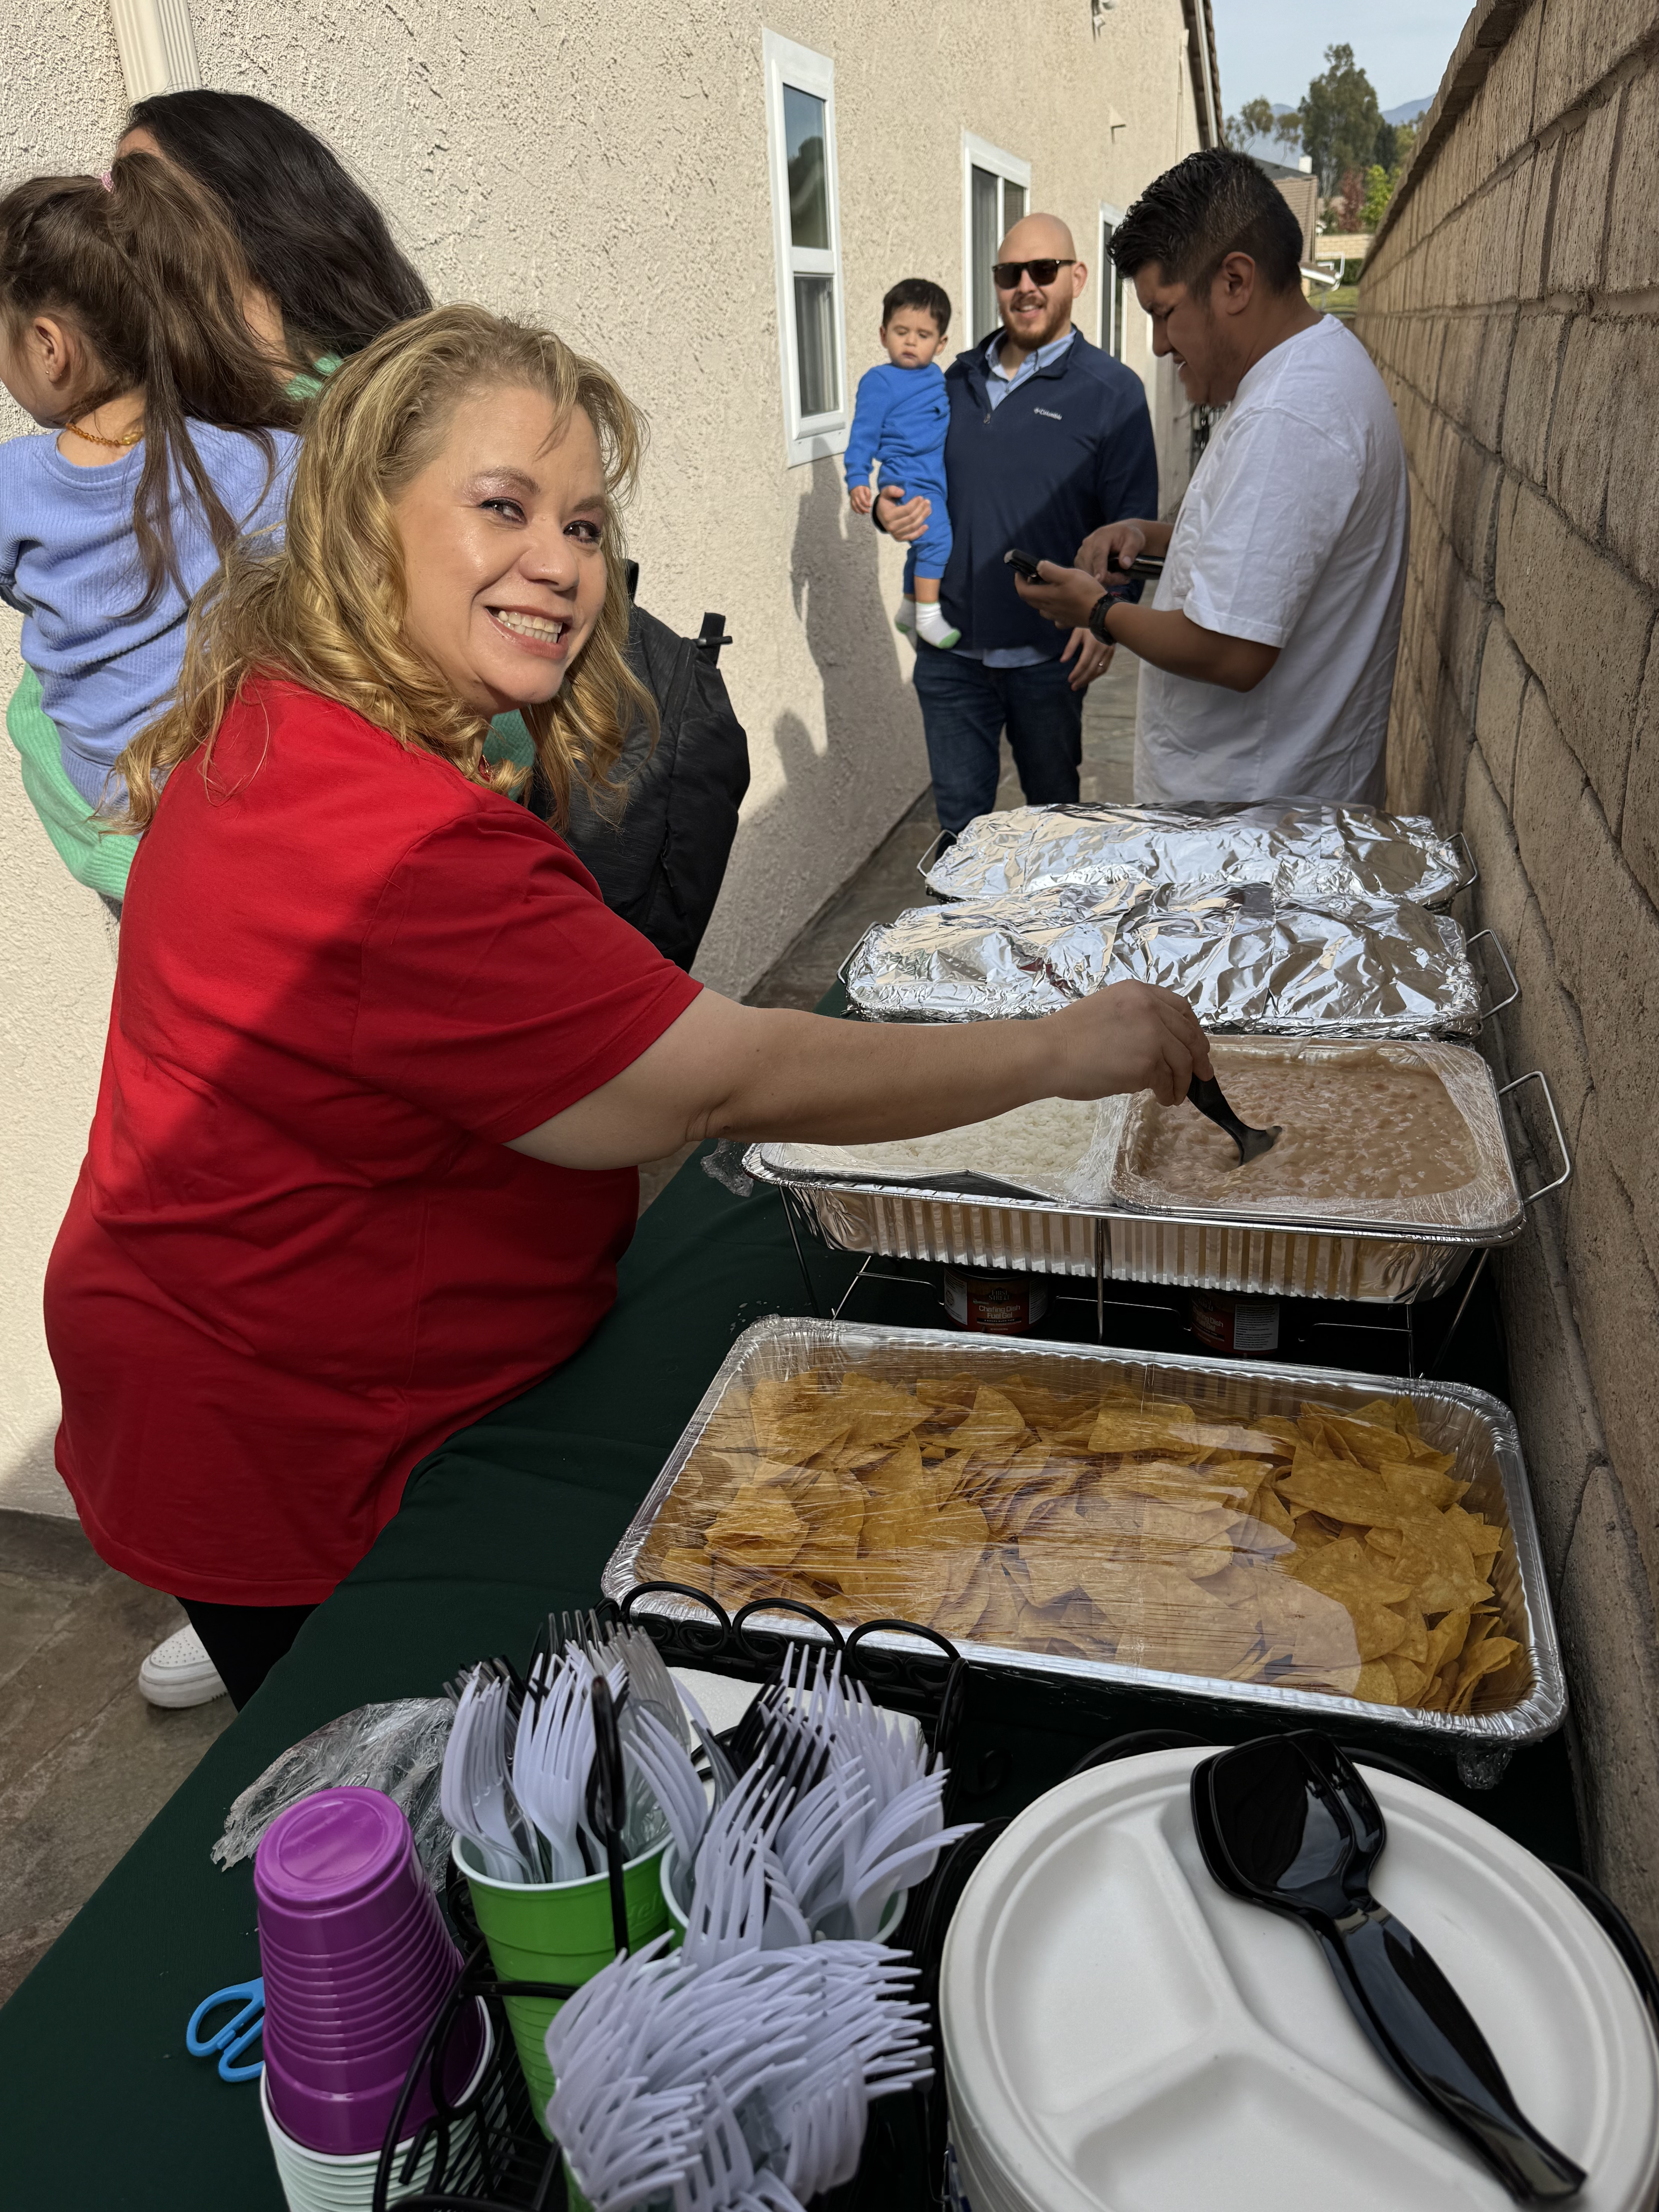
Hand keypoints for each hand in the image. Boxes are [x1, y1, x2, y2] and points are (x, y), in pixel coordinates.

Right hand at [849, 483, 873, 513]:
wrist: (855, 486)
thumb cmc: (862, 488)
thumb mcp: (866, 489)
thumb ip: (868, 495)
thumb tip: (869, 501)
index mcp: (859, 492)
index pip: (863, 500)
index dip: (867, 504)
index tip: (870, 506)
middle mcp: (855, 496)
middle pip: (859, 504)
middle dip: (864, 509)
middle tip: (868, 511)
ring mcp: (852, 499)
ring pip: (854, 506)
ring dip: (859, 511)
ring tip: (863, 513)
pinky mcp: (851, 501)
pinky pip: (852, 506)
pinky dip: (855, 510)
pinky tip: (858, 512)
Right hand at [875, 483, 930, 543]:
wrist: (881, 516)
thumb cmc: (885, 503)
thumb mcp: (885, 493)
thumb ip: (892, 490)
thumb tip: (902, 492)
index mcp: (888, 515)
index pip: (906, 510)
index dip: (915, 504)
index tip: (920, 497)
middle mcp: (891, 526)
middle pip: (911, 518)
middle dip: (921, 509)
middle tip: (927, 502)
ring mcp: (895, 534)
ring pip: (913, 527)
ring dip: (923, 518)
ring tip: (929, 509)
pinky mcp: (899, 538)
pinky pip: (911, 537)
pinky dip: (920, 532)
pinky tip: (926, 526)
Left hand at [1013, 560, 1106, 631]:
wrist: (1102, 612)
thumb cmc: (1085, 591)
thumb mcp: (1068, 575)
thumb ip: (1050, 570)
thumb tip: (1038, 567)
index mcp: (1045, 597)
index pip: (1023, 591)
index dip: (1018, 581)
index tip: (1020, 571)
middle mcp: (1048, 609)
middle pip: (1031, 599)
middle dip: (1029, 587)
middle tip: (1036, 576)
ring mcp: (1057, 617)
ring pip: (1042, 608)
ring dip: (1040, 597)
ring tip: (1049, 587)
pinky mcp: (1067, 621)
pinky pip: (1054, 616)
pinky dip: (1053, 608)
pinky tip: (1060, 603)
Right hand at [1047, 981, 1211, 1106]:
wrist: (1046, 1053)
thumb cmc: (1066, 1037)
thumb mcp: (1106, 1010)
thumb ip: (1135, 1018)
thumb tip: (1159, 1043)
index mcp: (1138, 992)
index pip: (1181, 1008)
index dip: (1193, 1030)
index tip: (1197, 1046)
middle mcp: (1149, 1009)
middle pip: (1189, 1036)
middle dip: (1199, 1059)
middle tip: (1203, 1075)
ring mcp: (1151, 1036)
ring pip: (1182, 1062)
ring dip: (1183, 1081)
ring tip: (1175, 1094)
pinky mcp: (1147, 1064)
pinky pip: (1168, 1082)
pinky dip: (1169, 1093)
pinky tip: (1163, 1099)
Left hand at [1060, 625, 1112, 690]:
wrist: (1106, 618)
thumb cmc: (1088, 624)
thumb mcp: (1077, 632)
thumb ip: (1070, 646)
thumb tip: (1063, 661)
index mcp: (1092, 644)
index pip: (1084, 663)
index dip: (1077, 673)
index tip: (1069, 679)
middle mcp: (1101, 650)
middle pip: (1091, 669)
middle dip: (1082, 679)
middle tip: (1073, 687)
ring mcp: (1108, 652)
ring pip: (1099, 670)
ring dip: (1089, 679)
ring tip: (1080, 685)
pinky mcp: (1111, 653)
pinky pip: (1104, 668)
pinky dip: (1097, 675)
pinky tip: (1090, 678)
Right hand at [1077, 521, 1147, 584]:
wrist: (1122, 535)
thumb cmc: (1129, 537)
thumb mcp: (1136, 540)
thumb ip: (1131, 551)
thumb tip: (1124, 564)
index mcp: (1101, 536)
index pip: (1098, 554)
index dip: (1099, 568)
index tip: (1099, 579)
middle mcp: (1088, 544)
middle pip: (1091, 566)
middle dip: (1106, 578)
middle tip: (1124, 578)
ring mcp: (1082, 554)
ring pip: (1087, 574)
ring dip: (1103, 581)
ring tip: (1119, 576)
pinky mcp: (1080, 562)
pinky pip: (1086, 577)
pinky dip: (1098, 581)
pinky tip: (1111, 578)